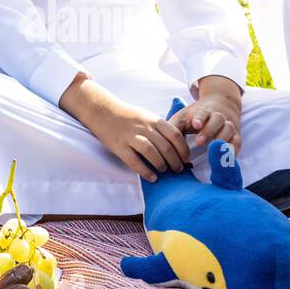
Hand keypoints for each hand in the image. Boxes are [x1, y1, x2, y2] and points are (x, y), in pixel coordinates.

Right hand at [61, 75, 189, 181]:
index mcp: (153, 120)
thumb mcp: (147, 117)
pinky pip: (134, 160)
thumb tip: (177, 147)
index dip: (183, 148)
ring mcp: (130, 136)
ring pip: (151, 151)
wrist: (102, 110)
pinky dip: (145, 171)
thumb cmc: (128, 116)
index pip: (174, 134)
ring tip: (165, 170)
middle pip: (165, 145)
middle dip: (175, 160)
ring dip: (161, 164)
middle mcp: (143, 127)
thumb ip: (160, 129)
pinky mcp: (119, 146)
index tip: (187, 158)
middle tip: (179, 169)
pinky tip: (152, 177)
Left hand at [168, 76, 242, 152]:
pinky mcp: (235, 136)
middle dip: (209, 131)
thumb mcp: (183, 117)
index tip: (195, 124)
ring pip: (229, 129)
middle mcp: (218, 116)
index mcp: (203, 111)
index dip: (199, 118)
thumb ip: (173, 126)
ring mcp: (228, 125)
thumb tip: (162, 140)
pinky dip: (233, 150)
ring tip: (213, 150)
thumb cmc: (195, 116)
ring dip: (221, 139)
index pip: (202, 112)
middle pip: (217, 120)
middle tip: (199, 142)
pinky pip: (237, 143)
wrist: (221, 103)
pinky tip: (227, 158)